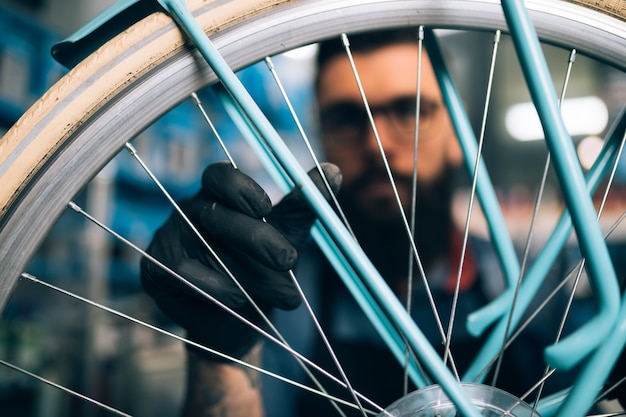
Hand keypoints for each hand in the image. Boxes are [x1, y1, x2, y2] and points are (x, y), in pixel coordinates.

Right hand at [140, 161, 340, 359]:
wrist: (238, 323)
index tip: (265, 208)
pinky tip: (241, 301)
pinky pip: (185, 276)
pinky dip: (218, 290)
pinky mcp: (155, 270)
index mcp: (219, 197)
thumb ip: (303, 208)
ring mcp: (168, 239)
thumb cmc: (262, 271)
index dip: (239, 188)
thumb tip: (333, 171)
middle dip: (256, 238)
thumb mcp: (287, 239)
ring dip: (246, 275)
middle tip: (289, 260)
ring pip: (203, 250)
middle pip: (214, 214)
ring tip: (284, 294)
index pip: (219, 176)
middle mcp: (189, 212)